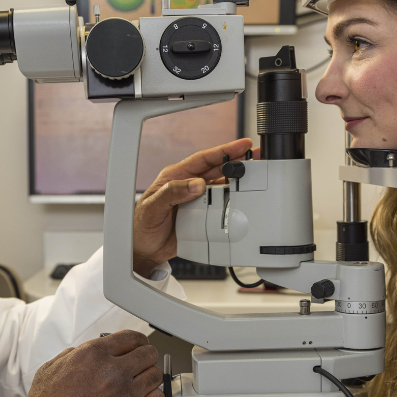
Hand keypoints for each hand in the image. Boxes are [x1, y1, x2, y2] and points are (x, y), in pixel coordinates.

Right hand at [23, 331, 162, 396]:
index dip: (138, 341)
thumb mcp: (49, 371)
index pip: (130, 337)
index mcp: (93, 355)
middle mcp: (112, 371)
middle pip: (148, 354)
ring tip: (144, 383)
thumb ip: (69, 357)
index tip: (139, 346)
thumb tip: (78, 354)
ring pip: (156, 375)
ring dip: (150, 377)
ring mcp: (126, 393)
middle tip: (143, 364)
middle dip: (146, 357)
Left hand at [132, 138, 255, 274]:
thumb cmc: (140, 227)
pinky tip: (243, 200)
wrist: (143, 251)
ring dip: (237, 181)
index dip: (223, 151)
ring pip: (221, 186)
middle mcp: (187, 186)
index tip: (240, 145)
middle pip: (217, 169)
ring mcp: (196, 200)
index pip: (202, 159)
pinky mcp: (201, 215)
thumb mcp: (152, 208)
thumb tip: (196, 184)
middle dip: (237, 160)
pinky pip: (220, 206)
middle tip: (256, 156)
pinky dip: (232, 202)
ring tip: (254, 176)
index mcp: (174, 177)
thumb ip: (172, 193)